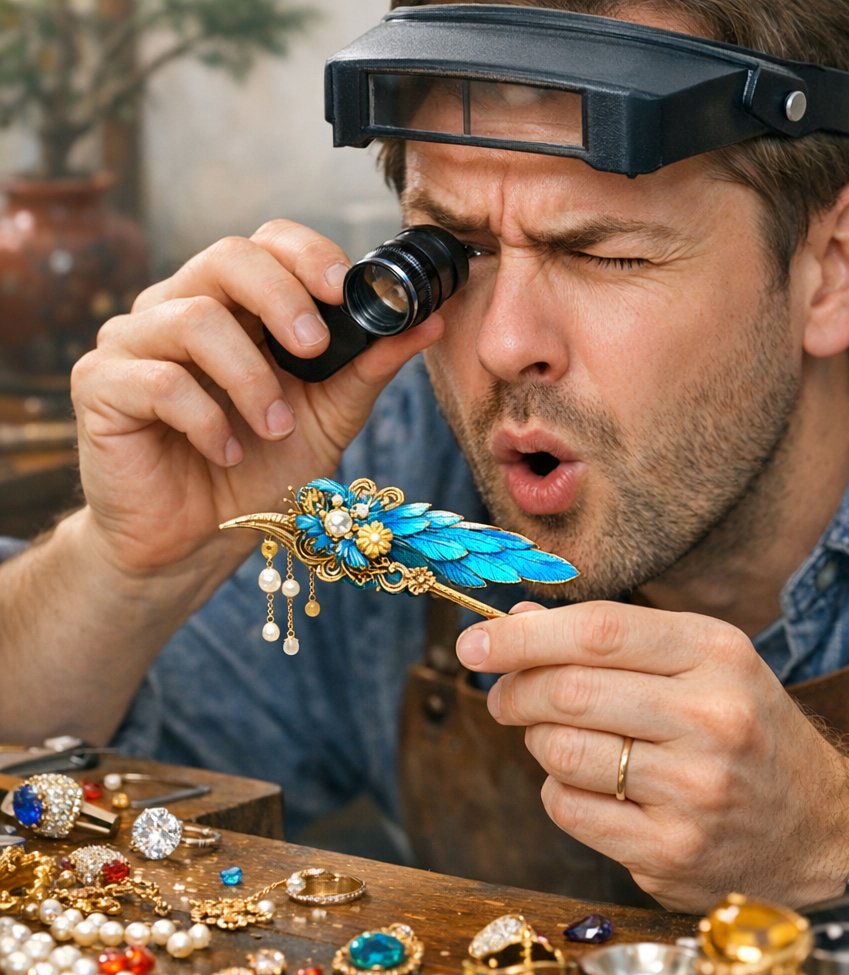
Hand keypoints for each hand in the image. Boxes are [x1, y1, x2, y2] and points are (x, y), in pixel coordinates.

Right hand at [70, 219, 443, 581]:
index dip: (308, 255)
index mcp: (238, 306)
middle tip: (314, 349)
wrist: (197, 540)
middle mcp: (181, 308)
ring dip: (250, 377)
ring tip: (274, 426)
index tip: (347, 290)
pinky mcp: (101, 386)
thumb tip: (431, 322)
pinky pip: (158, 380)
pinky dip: (206, 419)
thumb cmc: (260, 469)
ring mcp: (135, 343)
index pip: (267, 243)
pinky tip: (224, 451)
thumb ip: (369, 367)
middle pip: (227, 257)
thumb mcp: (329, 416)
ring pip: (193, 318)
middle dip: (283, 299)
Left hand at [457, 601, 848, 911]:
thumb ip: (611, 638)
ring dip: (537, 741)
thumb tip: (519, 622)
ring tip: (558, 737)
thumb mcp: (700, 663)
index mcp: (717, 653)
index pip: (595, 631)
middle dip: (514, 689)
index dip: (521, 636)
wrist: (822, 827)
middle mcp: (712, 718)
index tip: (473, 642)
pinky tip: (591, 784)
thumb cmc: (747, 728)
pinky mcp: (671, 853)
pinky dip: (559, 790)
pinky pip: (569, 809)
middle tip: (502, 693)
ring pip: (558, 753)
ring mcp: (693, 792)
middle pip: (567, 692)